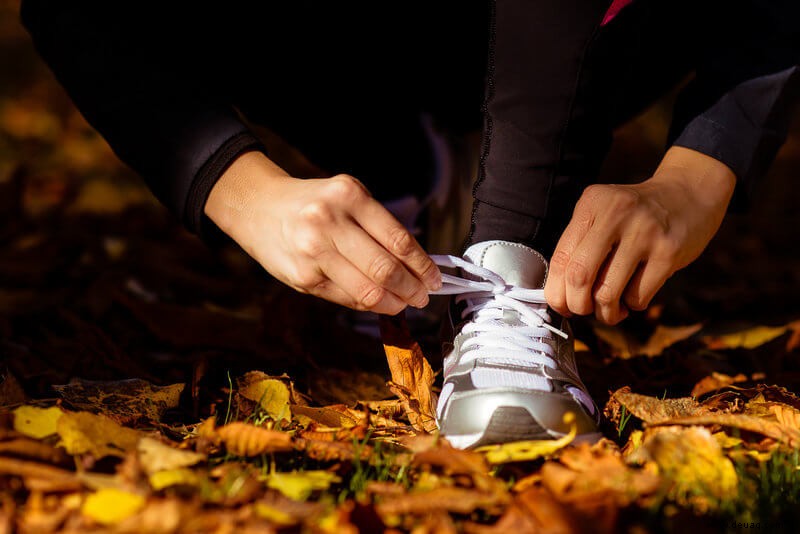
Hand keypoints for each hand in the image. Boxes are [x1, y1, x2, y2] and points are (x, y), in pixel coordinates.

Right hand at [205, 151, 440, 314]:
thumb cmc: (314, 204)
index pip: (397, 239)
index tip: (434, 279)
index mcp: (349, 196)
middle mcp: (329, 222)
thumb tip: (417, 265)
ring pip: (368, 291)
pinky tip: (381, 303)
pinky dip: (369, 305)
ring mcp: (313, 253)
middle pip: (385, 269)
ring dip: (395, 303)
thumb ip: (378, 226)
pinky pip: (347, 299)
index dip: (422, 265)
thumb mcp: (347, 197)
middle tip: (423, 296)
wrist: (259, 208)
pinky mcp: (303, 278)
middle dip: (412, 288)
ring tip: (406, 303)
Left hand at [544, 146, 735, 323]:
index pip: (561, 258)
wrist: (688, 195)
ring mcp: (644, 232)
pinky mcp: (669, 251)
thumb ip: (580, 246)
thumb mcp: (602, 215)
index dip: (556, 292)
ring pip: (608, 292)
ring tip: (611, 309)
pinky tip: (635, 293)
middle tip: (584, 310)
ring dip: (606, 312)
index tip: (562, 305)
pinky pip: (638, 296)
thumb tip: (560, 297)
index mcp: (592, 204)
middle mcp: (616, 214)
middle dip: (577, 304)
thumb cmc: (634, 217)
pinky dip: (632, 305)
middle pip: (580, 275)